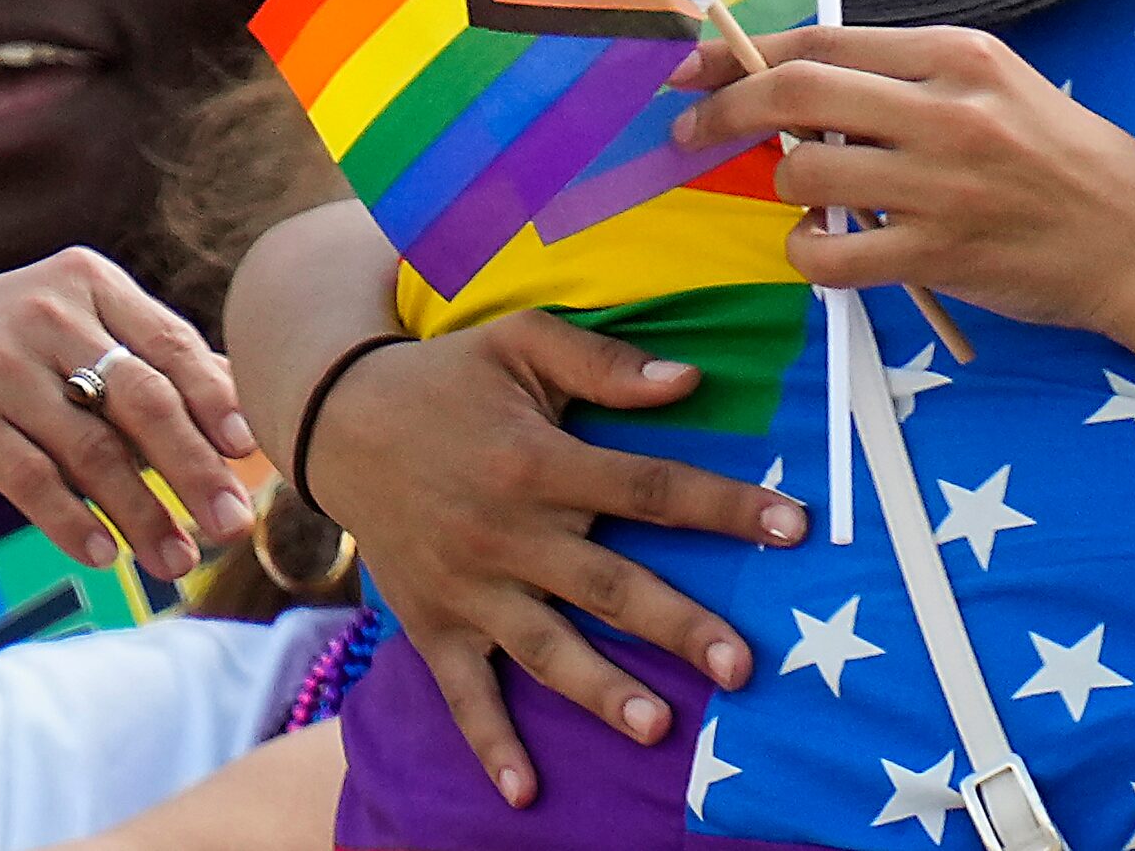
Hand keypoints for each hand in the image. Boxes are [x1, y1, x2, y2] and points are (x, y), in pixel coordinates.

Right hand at [0, 246, 257, 579]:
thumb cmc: (9, 357)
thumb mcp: (74, 331)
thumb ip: (151, 358)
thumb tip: (248, 400)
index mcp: (88, 282)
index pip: (170, 344)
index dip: (215, 400)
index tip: (250, 450)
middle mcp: (46, 314)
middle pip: (143, 400)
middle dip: (195, 469)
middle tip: (233, 525)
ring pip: (92, 450)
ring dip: (142, 514)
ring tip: (178, 562)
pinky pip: (32, 480)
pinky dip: (74, 522)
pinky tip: (106, 556)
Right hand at [299, 312, 807, 805]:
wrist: (338, 422)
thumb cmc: (448, 378)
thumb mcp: (522, 343)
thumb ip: (604, 365)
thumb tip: (690, 380)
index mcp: (541, 462)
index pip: (650, 488)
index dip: (724, 507)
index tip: (795, 527)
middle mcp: (508, 532)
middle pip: (609, 586)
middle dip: (678, 626)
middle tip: (743, 665)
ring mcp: (470, 587)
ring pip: (547, 648)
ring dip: (602, 691)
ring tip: (658, 728)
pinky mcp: (434, 624)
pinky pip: (465, 693)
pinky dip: (490, 745)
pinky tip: (525, 792)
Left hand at [669, 25, 1134, 333]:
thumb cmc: (1065, 159)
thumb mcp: (999, 85)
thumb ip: (910, 78)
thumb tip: (806, 82)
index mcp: (958, 55)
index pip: (822, 42)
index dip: (741, 55)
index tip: (694, 70)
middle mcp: (947, 111)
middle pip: (797, 91)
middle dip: (724, 110)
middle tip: (690, 131)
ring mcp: (942, 185)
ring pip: (805, 173)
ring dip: (785, 188)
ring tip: (809, 198)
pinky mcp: (940, 256)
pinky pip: (833, 256)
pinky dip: (808, 254)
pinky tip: (826, 248)